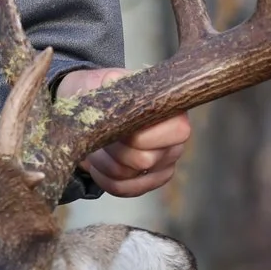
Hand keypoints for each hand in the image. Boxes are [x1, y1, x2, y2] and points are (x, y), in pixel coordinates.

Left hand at [57, 68, 191, 197]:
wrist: (98, 109)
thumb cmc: (106, 93)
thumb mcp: (106, 80)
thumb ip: (112, 82)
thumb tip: (113, 84)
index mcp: (174, 110)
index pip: (167, 133)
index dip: (133, 133)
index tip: (111, 122)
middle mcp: (177, 139)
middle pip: (144, 159)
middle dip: (111, 149)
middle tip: (96, 135)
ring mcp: (167, 162)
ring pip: (128, 176)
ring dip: (102, 163)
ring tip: (93, 147)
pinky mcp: (153, 179)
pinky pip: (125, 189)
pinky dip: (104, 179)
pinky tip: (97, 165)